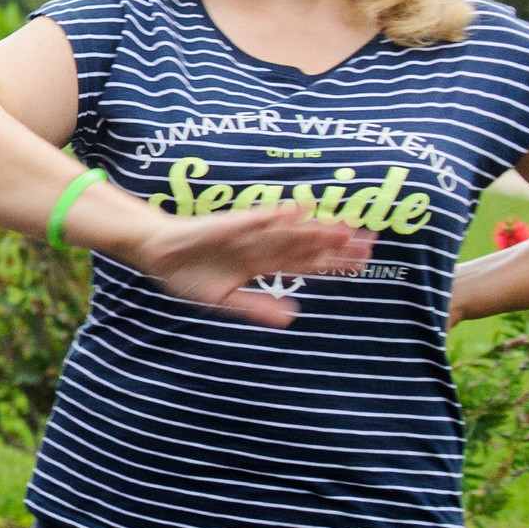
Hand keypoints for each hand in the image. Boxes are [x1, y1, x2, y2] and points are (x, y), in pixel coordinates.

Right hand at [133, 203, 373, 325]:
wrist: (156, 254)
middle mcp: (261, 247)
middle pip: (306, 244)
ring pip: (288, 231)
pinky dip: (277, 216)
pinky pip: (255, 219)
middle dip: (337, 243)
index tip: (365, 262)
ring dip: (317, 229)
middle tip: (372, 239)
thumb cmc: (189, 274)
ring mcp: (246, 234)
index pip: (307, 263)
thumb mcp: (224, 300)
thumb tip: (293, 317)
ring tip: (348, 227)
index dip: (335, 262)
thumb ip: (256, 307)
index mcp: (263, 264)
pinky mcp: (227, 225)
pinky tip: (301, 210)